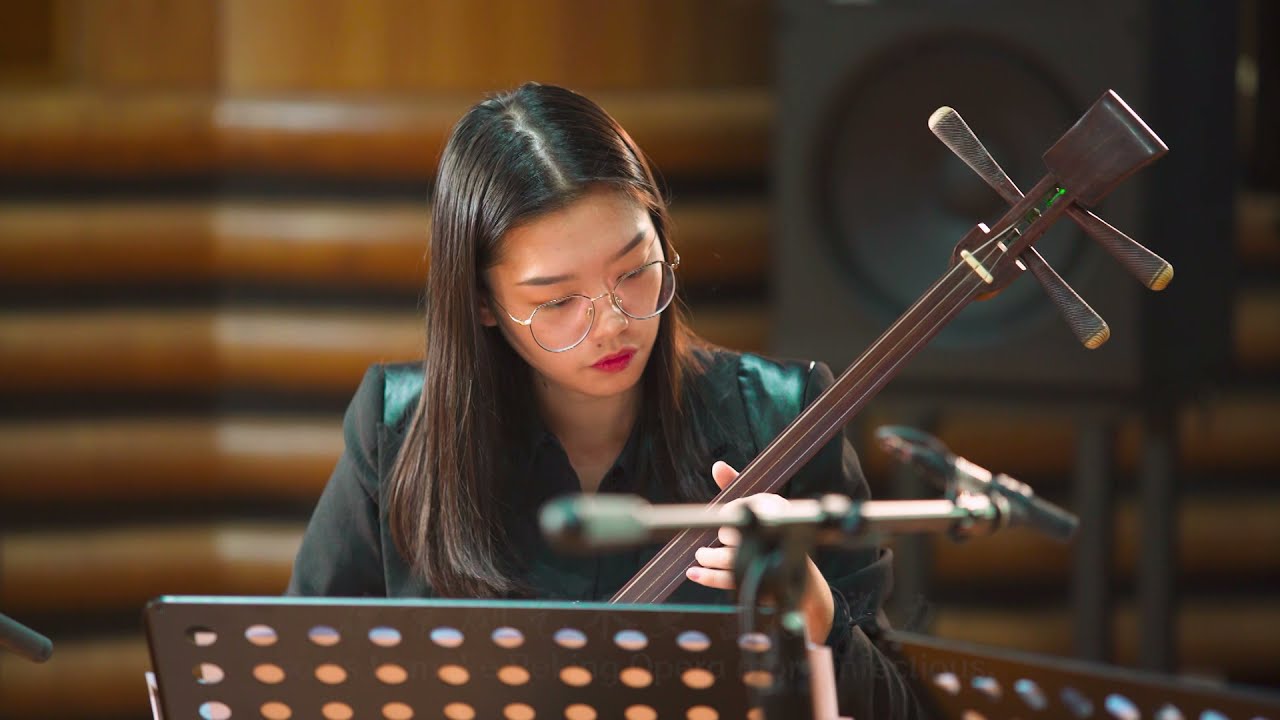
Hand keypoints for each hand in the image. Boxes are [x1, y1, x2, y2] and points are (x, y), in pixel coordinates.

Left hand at [684, 460, 835, 642]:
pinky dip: (708, 577)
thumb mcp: (757, 502)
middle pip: (733, 533)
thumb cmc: (771, 531)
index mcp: (774, 508)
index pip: (740, 507)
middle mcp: (774, 531)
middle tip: (713, 538)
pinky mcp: (764, 581)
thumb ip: (734, 483)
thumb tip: (717, 465)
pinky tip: (694, 573)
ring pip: (729, 558)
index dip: (727, 513)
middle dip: (721, 536)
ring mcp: (770, 558)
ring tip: (702, 555)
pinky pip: (731, 580)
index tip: (724, 517)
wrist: (798, 571)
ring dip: (709, 557)